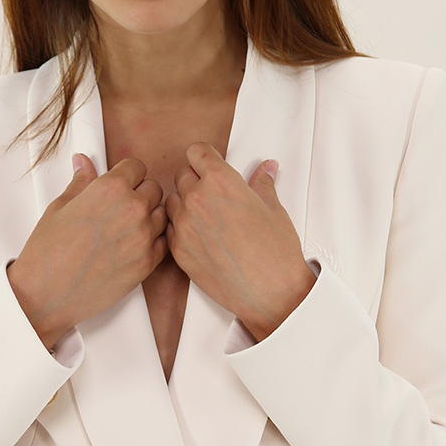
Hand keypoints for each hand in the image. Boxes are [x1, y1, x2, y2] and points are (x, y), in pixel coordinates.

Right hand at [8, 155, 167, 349]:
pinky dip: (153, 241)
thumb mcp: (60, 207)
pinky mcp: (147, 263)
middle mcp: (132, 210)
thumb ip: (81, 183)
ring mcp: (143, 238)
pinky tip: (131, 245)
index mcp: (110, 189)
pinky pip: (163, 242)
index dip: (127, 174)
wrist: (46, 294)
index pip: (136, 166)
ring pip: (162, 215)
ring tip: (124, 228)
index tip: (120, 182)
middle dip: (139, 193)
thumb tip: (84, 163)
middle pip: (154, 188)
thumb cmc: (47, 253)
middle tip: (119, 207)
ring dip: (149, 217)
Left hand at [165, 143, 315, 340]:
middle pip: (182, 175)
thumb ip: (262, 183)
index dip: (205, 157)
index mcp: (221, 181)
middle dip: (196, 180)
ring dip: (185, 204)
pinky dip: (181, 228)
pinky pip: (170, 229)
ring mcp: (184, 226)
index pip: (197, 152)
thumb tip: (265, 169)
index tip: (210, 164)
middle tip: (214, 194)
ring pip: (172, 201)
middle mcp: (197, 200)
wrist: (271, 293)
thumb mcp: (273, 209)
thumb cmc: (276, 252)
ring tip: (207, 217)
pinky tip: (201, 236)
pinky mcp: (178, 251)